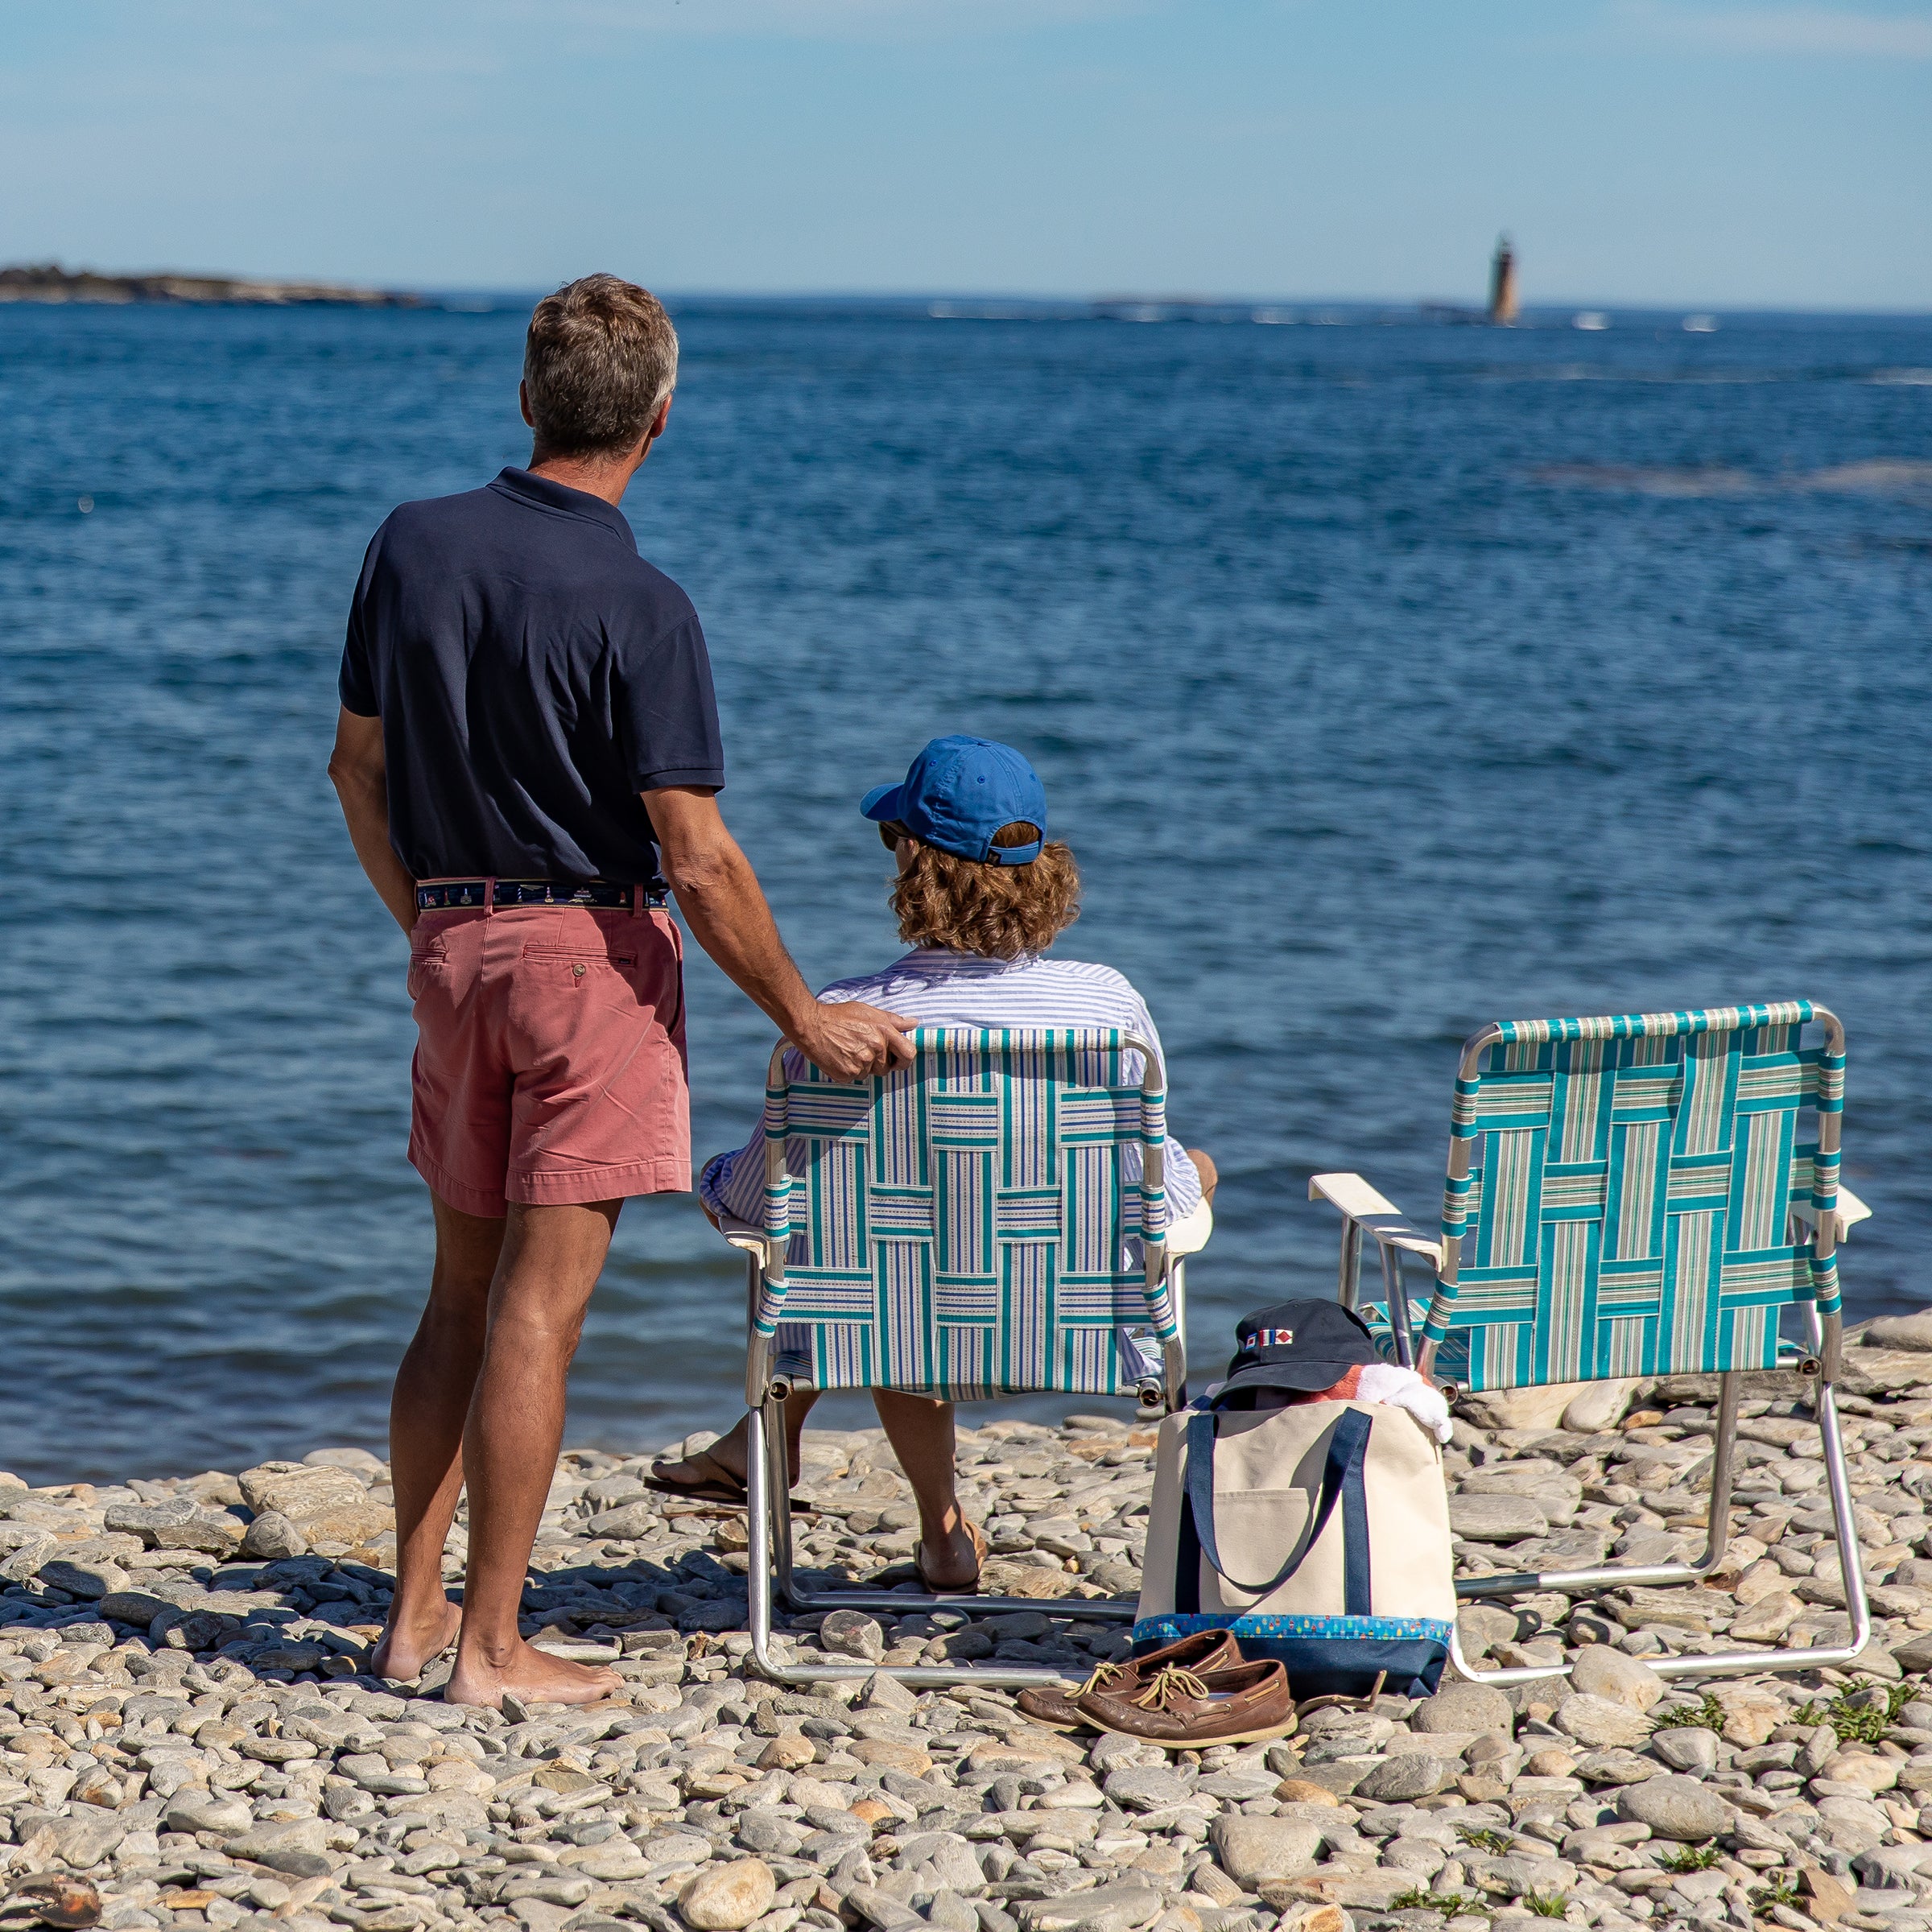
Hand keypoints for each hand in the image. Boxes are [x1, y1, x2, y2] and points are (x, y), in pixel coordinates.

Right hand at [792, 1001, 915, 1080]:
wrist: (811, 1024)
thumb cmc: (840, 1015)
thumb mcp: (868, 1011)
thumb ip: (893, 1020)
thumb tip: (913, 1023)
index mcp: (884, 1032)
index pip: (908, 1053)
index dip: (904, 1059)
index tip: (897, 1060)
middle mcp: (875, 1048)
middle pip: (886, 1068)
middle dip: (878, 1062)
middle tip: (862, 1049)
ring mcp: (861, 1063)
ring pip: (870, 1073)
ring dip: (863, 1066)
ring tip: (849, 1050)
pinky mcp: (847, 1074)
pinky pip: (855, 1077)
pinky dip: (849, 1070)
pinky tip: (840, 1056)